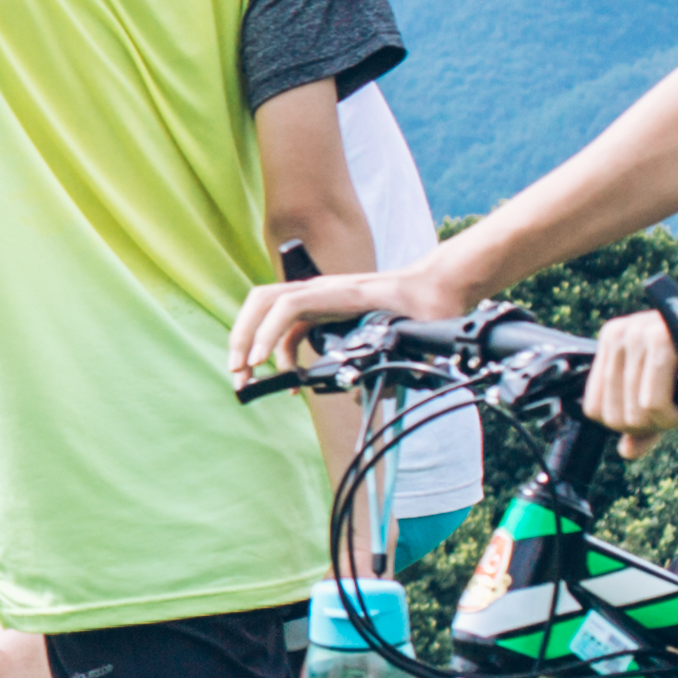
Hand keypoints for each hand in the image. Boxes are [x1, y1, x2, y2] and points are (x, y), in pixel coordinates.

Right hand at [227, 255, 469, 386]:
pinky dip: (278, 352)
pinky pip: (287, 328)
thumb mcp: (416, 331)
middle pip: (263, 302)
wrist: (438, 285)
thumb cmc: (428, 302)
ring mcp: (319, 300)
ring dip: (251, 341)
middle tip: (239, 371)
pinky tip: (286, 378)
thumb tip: (368, 392)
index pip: (288, 304)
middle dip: (243, 336)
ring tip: (246, 376)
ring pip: (268, 313)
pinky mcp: (322, 312)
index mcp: (341, 292)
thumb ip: (393, 358)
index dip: (268, 332)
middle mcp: (322, 291)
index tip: (259, 361)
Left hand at [582, 275, 677, 454]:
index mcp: (610, 343)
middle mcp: (617, 335)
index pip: (595, 410)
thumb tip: (625, 453)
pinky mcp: (660, 338)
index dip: (632, 425)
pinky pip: (654, 404)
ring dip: (674, 419)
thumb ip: (647, 422)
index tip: (665, 409)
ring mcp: (636, 333)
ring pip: (636, 414)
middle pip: (617, 418)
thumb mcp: (673, 395)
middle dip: (656, 424)